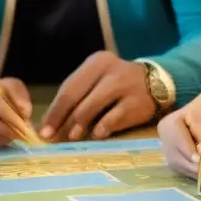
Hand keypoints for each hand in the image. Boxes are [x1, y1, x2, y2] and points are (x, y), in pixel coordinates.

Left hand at [40, 52, 155, 140]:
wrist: (157, 81)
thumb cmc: (118, 84)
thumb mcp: (98, 81)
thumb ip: (78, 98)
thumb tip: (51, 124)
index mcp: (96, 62)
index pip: (69, 87)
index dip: (55, 110)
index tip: (43, 129)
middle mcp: (110, 69)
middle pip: (78, 96)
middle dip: (62, 119)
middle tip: (52, 137)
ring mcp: (125, 84)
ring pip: (94, 105)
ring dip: (80, 124)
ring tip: (72, 137)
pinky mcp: (138, 102)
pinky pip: (115, 116)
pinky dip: (104, 126)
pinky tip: (97, 134)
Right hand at [158, 92, 200, 177]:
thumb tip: (200, 154)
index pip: (179, 122)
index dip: (185, 141)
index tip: (199, 158)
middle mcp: (190, 115)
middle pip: (169, 135)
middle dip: (182, 154)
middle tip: (198, 169)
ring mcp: (187, 131)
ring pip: (171, 148)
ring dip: (183, 164)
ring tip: (200, 174)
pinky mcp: (189, 147)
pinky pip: (177, 159)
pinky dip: (185, 169)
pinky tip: (198, 174)